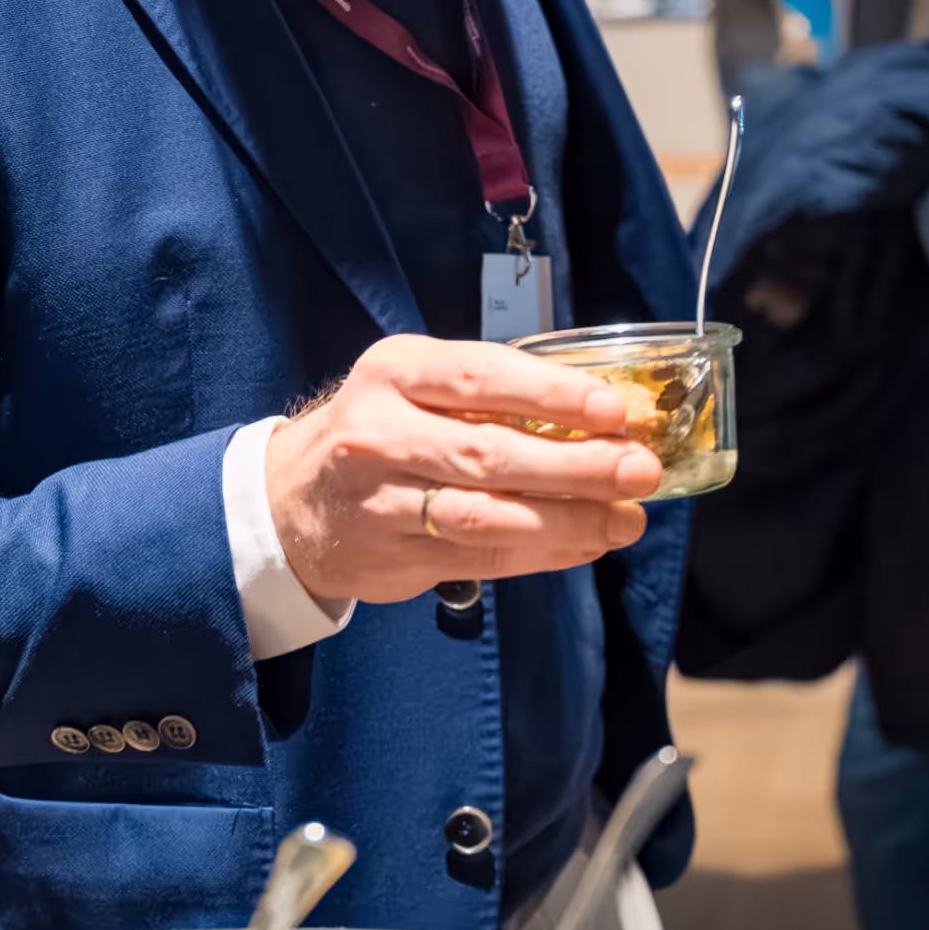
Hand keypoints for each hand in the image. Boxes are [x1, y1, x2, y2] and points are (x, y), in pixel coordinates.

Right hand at [264, 335, 662, 607]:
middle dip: (575, 465)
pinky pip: (481, 555)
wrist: (289, 501)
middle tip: (639, 470)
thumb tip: (603, 418)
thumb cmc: (379, 431)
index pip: (482, 377)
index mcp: (394, 372)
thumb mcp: (414, 386)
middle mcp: (379, 433)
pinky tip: (587, 544)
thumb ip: (492, 394)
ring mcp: (382, 501)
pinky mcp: (393, 556)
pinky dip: (543, 552)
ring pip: (486, 515)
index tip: (615, 410)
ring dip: (567, 519)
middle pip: (489, 452)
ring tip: (625, 519)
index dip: (554, 393)